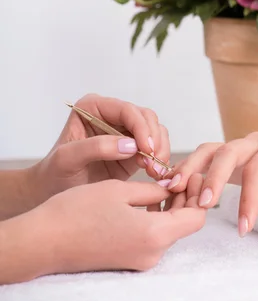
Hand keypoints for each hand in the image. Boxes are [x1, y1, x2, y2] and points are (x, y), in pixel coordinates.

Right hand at [0, 180, 205, 283]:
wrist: (44, 241)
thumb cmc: (78, 211)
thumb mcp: (121, 190)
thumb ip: (154, 189)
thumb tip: (174, 185)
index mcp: (154, 235)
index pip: (197, 217)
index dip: (197, 193)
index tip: (190, 173)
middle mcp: (152, 254)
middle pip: (185, 225)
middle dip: (185, 198)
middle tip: (178, 173)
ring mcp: (140, 261)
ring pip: (169, 230)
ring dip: (171, 207)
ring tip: (162, 182)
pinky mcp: (128, 261)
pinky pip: (153, 238)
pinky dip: (156, 218)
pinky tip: (146, 198)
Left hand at [31, 94, 170, 204]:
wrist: (53, 193)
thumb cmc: (54, 174)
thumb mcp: (67, 159)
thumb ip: (96, 147)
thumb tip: (130, 145)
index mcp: (93, 107)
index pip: (126, 109)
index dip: (141, 127)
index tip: (147, 149)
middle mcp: (111, 115)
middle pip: (146, 117)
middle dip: (154, 139)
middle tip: (154, 164)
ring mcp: (124, 132)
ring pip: (155, 130)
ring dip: (160, 149)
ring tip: (155, 172)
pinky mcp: (133, 149)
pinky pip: (155, 147)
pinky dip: (159, 158)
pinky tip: (155, 173)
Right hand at [167, 132, 257, 234]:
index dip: (251, 197)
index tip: (246, 228)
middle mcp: (257, 141)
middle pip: (229, 151)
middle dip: (214, 177)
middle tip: (203, 205)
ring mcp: (241, 146)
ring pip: (211, 149)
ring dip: (192, 167)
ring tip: (174, 189)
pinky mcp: (231, 156)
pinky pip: (205, 157)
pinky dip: (188, 168)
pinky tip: (173, 185)